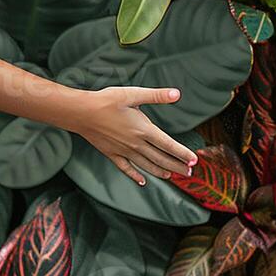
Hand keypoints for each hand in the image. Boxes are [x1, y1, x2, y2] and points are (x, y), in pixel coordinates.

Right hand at [72, 86, 197, 184]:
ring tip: (172, 176)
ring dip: (161, 172)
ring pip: (146, 165)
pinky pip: (126, 168)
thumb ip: (156, 96)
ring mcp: (123, 151)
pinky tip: (142, 182)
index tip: (195, 161)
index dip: (183, 153)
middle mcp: (135, 144)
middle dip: (177, 166)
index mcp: (143, 129)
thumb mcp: (132, 94)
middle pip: (161, 158)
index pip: (168, 145)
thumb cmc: (105, 101)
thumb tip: (177, 94)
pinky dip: (135, 176)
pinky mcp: (111, 154)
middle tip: (190, 173)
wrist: (80, 112)